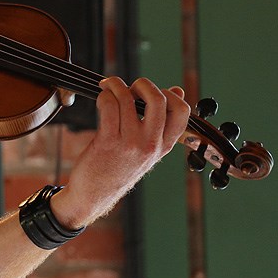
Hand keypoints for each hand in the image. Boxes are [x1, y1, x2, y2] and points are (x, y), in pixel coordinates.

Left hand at [51, 77, 189, 228]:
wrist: (94, 193)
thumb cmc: (118, 168)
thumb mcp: (148, 149)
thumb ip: (162, 123)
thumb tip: (177, 90)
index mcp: (164, 145)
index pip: (182, 111)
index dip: (169, 93)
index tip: (153, 93)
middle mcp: (151, 144)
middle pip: (158, 100)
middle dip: (143, 84)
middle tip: (130, 86)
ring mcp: (130, 143)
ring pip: (128, 98)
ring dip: (115, 85)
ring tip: (109, 87)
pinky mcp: (108, 141)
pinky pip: (108, 106)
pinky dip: (104, 95)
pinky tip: (101, 99)